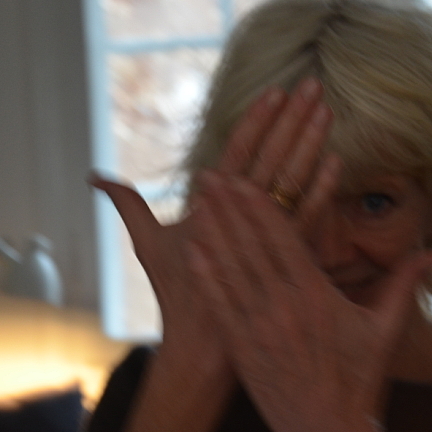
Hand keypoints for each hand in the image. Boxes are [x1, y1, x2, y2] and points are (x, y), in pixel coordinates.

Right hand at [90, 78, 335, 360]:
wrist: (204, 347)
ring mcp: (263, 237)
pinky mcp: (284, 259)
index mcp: (208, 206)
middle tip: (312, 84)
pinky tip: (337, 161)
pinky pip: (306, 219)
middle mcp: (237, 217)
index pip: (236, 153)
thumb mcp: (147, 244)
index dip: (257, 121)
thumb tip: (94, 176)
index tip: (276, 91)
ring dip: (308, 143)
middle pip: (268, 158)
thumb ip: (126, 204)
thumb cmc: (177, 292)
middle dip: (290, 120)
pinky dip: (321, 189)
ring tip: (325, 109)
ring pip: (290, 181)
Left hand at [186, 172, 431, 431]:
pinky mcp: (243, 349)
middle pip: (252, 247)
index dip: (261, 208)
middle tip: (210, 175)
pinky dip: (206, 276)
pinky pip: (221, 305)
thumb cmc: (360, 379)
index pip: (285, 240)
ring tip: (197, 202)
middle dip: (229, 208)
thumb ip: (405, 284)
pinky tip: (192, 252)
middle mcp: (284, 307)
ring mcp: (259, 328)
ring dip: (213, 233)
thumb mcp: (385, 329)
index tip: (245, 179)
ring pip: (231, 270)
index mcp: (317, 296)